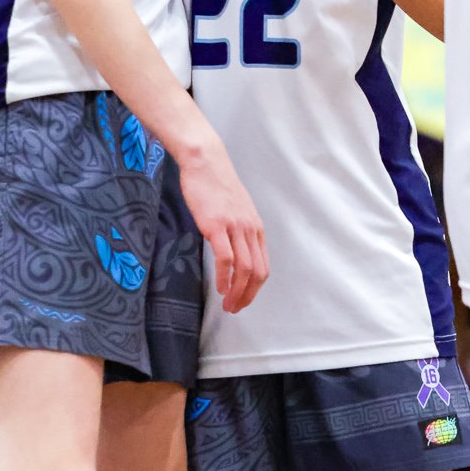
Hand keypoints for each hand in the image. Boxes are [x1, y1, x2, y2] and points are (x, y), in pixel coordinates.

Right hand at [179, 137, 268, 314]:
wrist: (206, 162)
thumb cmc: (215, 185)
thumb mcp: (235, 210)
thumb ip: (238, 230)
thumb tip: (232, 250)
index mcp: (255, 228)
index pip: (263, 266)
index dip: (255, 289)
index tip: (244, 300)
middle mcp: (250, 229)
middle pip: (256, 272)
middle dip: (248, 295)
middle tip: (235, 308)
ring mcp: (235, 227)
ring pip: (244, 268)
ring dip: (237, 292)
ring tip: (227, 304)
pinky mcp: (216, 225)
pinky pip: (225, 258)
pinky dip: (224, 277)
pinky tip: (220, 288)